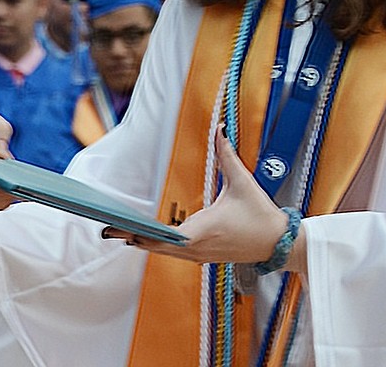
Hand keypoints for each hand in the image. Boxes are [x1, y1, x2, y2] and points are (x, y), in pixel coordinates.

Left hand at [103, 126, 301, 270]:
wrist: (278, 243)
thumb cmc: (260, 213)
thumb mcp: (243, 182)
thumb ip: (227, 155)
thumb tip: (220, 128)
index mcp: (205, 229)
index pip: (167, 236)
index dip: (143, 234)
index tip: (123, 228)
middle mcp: (199, 247)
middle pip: (158, 247)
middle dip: (133, 237)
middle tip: (107, 228)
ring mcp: (201, 255)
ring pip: (165, 253)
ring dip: (143, 243)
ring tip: (118, 232)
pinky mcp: (204, 257)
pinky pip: (174, 255)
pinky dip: (157, 248)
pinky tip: (143, 240)